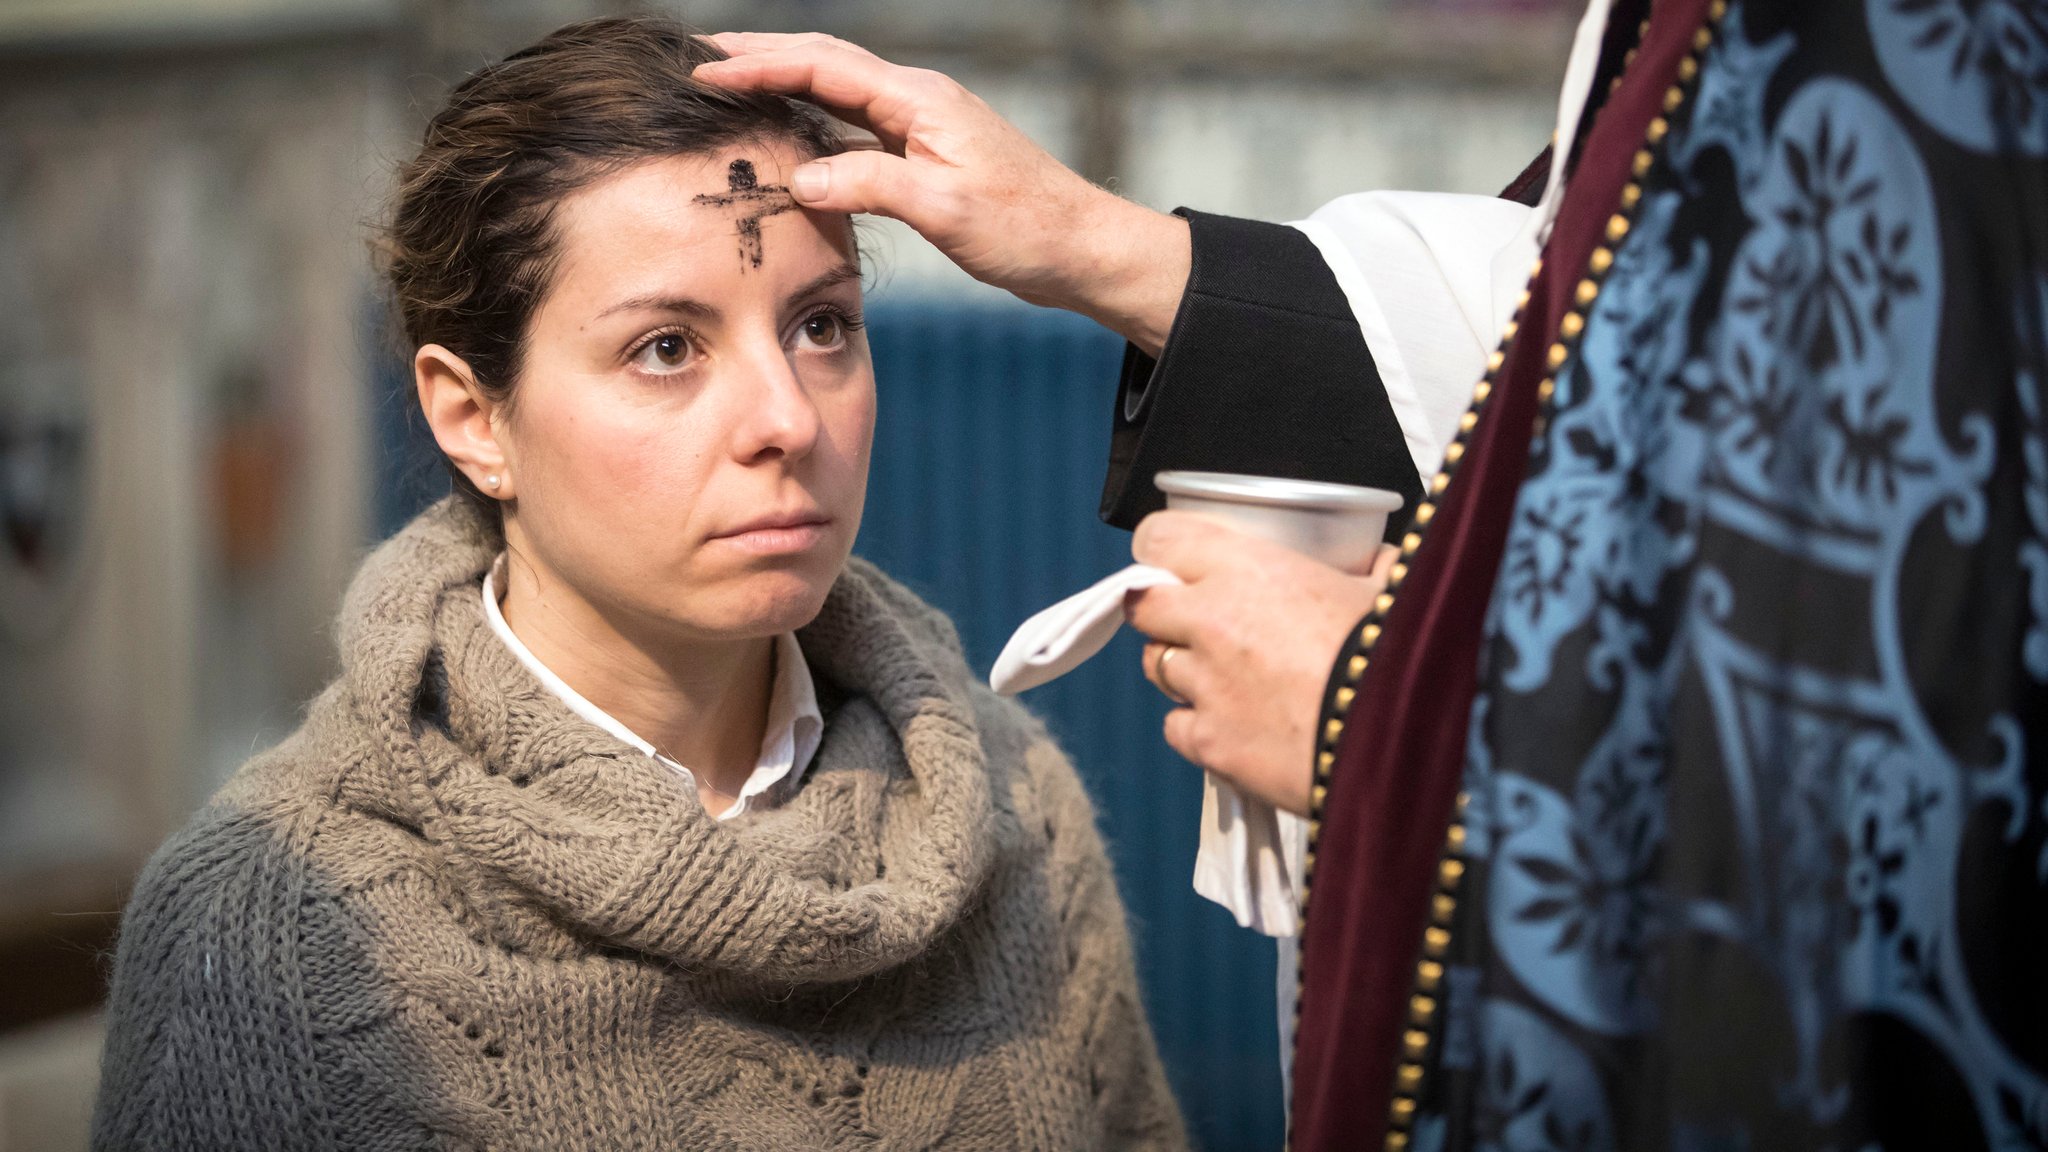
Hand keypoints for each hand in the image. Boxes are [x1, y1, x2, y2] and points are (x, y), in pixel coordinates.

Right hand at [693, 34, 1189, 354]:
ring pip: (837, 94)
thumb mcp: (946, 210)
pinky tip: (789, 140)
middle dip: (760, 57)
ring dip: (783, 86)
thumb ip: (872, 186)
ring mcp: (921, 127)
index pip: (822, 67)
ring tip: (729, 88)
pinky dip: (813, 126)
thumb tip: (801, 176)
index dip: (760, 67)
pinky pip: (856, 129)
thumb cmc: (1027, 229)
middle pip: (823, 64)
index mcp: (919, 99)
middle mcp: (917, 101)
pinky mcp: (926, 157)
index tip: (705, 71)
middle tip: (699, 58)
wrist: (1081, 248)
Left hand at [1124, 512, 1397, 815]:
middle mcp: (1213, 623)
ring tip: (1230, 675)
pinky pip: (1177, 728)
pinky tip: (1236, 725)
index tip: (1176, 561)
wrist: (1406, 741)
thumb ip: (1373, 566)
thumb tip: (1384, 559)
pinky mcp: (1209, 744)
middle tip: (1197, 619)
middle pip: (1142, 606)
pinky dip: (1197, 726)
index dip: (1161, 549)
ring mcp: (1206, 687)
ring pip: (1156, 666)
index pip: (1159, 540)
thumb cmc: (1402, 658)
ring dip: (1183, 667)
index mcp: (1249, 570)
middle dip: (1162, 610)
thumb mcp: (1390, 591)